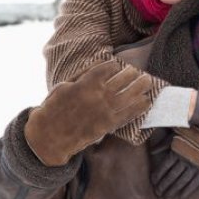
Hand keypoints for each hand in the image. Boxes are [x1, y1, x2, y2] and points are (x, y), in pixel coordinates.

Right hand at [25, 60, 151, 165]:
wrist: (50, 135)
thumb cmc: (55, 108)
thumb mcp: (64, 85)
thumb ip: (83, 74)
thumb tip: (102, 62)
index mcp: (84, 84)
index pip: (106, 69)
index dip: (114, 66)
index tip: (118, 65)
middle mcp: (97, 96)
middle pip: (121, 80)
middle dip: (132, 74)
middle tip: (139, 72)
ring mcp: (105, 111)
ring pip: (129, 95)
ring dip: (141, 87)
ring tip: (147, 81)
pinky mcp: (109, 124)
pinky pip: (129, 114)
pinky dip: (139, 107)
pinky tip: (146, 101)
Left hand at [147, 129, 198, 198]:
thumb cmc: (188, 135)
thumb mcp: (174, 136)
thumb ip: (163, 144)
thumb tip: (152, 152)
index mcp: (177, 151)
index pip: (164, 166)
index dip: (158, 175)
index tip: (153, 182)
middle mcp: (185, 160)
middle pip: (172, 175)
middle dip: (163, 185)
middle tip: (157, 192)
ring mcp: (195, 166)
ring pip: (181, 181)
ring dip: (173, 190)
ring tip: (167, 196)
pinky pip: (195, 183)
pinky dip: (188, 190)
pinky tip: (181, 196)